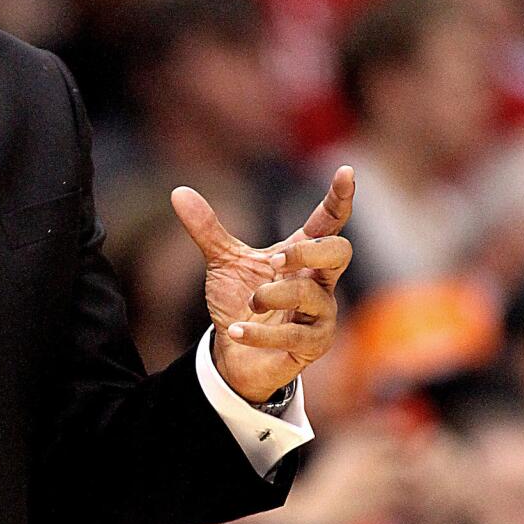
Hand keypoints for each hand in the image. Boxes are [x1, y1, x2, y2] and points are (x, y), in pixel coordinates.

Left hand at [171, 166, 354, 402]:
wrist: (235, 354)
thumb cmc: (240, 302)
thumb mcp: (222, 262)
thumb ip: (206, 229)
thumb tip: (177, 192)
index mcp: (302, 255)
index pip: (328, 222)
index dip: (338, 198)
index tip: (345, 170)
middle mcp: (319, 281)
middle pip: (339, 252)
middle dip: (310, 251)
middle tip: (276, 260)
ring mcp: (320, 314)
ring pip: (313, 295)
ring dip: (274, 295)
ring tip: (251, 302)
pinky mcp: (312, 346)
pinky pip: (296, 337)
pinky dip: (260, 333)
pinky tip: (236, 330)